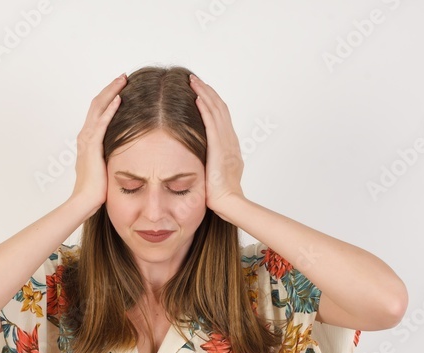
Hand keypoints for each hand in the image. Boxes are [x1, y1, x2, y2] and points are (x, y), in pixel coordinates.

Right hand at [70, 73, 126, 216]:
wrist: (84, 201)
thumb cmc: (95, 189)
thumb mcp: (106, 166)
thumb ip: (112, 155)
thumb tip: (126, 152)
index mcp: (88, 140)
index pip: (98, 111)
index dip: (109, 97)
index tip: (121, 88)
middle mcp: (85, 136)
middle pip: (97, 104)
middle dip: (110, 89)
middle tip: (123, 77)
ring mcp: (87, 140)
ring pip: (98, 108)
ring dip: (111, 92)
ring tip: (123, 81)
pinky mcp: (92, 147)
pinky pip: (101, 123)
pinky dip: (110, 109)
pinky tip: (119, 99)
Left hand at [189, 73, 244, 214]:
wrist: (229, 202)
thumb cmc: (220, 195)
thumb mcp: (214, 174)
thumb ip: (209, 162)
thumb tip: (199, 159)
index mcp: (229, 145)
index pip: (221, 117)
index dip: (212, 102)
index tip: (201, 92)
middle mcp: (230, 140)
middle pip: (220, 108)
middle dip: (207, 92)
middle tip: (195, 79)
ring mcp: (226, 142)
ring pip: (216, 110)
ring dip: (204, 93)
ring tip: (193, 81)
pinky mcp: (219, 147)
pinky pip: (211, 122)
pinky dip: (204, 107)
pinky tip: (196, 97)